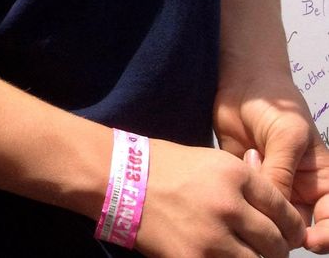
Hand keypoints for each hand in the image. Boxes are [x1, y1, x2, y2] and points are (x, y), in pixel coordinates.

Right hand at [133, 138, 304, 257]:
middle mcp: (229, 205)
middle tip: (266, 248)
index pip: (283, 210)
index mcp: (234, 174)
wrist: (117, 179)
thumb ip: (244, 180)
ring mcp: (212, 237)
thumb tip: (275, 199)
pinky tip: (220, 256)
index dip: (291, 226)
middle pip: (276, 243)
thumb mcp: (209, 160)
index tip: (287, 233)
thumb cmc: (163, 166)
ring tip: (242, 253)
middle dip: (275, 249)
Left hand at [216, 83, 328, 252]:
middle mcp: (299, 191)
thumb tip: (275, 211)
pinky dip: (243, 200)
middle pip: (300, 228)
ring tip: (251, 181)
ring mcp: (272, 189)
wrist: (242, 84)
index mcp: (321, 182)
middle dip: (286, 230)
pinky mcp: (247, 184)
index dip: (325, 237)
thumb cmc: (276, 104)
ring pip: (272, 220)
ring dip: (261, 211)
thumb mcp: (287, 136)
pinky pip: (248, 204)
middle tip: (270, 221)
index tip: (308, 240)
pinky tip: (237, 179)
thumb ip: (281, 173)